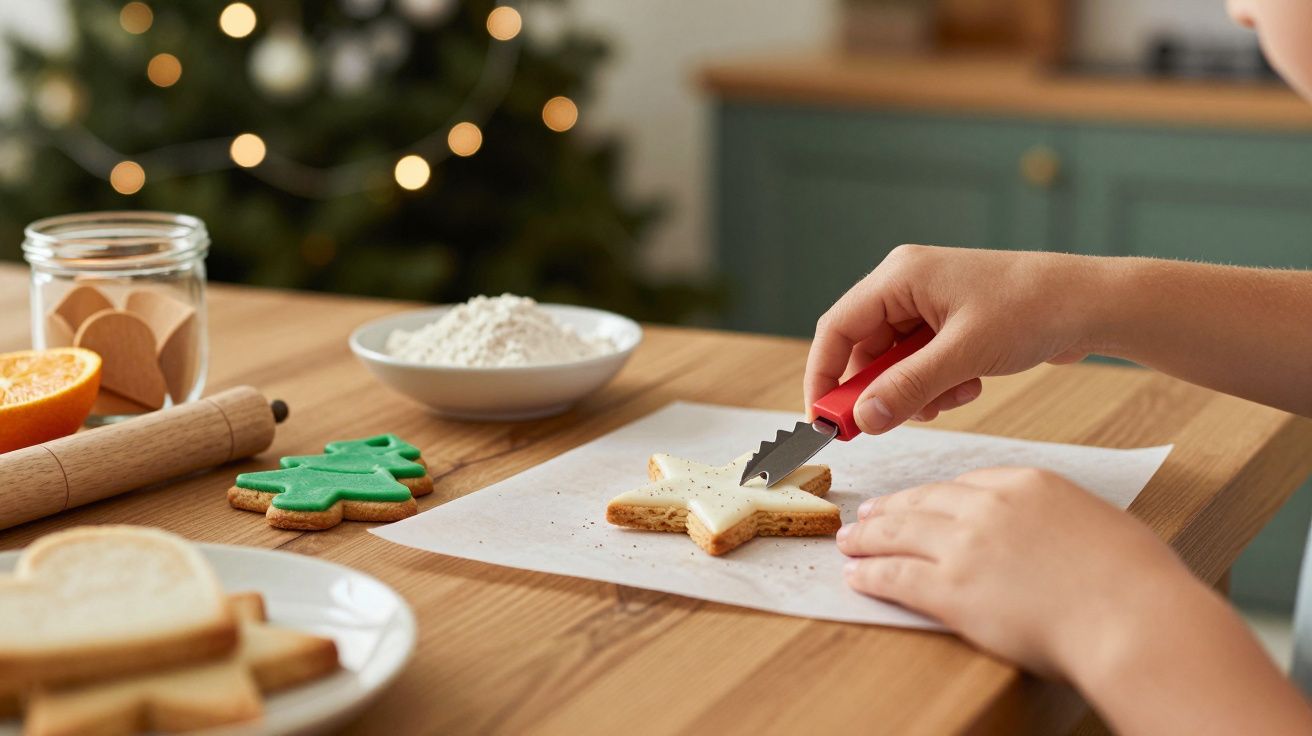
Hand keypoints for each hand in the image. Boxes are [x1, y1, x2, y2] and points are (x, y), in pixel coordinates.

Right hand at [805, 246, 1113, 433]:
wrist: (1094, 303)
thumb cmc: (1034, 308)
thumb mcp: (964, 355)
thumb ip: (908, 388)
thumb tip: (863, 420)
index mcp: (900, 276)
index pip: (837, 328)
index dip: (824, 376)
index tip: (823, 419)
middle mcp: (907, 285)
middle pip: (865, 349)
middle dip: (880, 389)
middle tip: (887, 422)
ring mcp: (930, 304)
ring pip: (895, 362)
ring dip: (916, 390)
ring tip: (953, 396)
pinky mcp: (951, 323)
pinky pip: (923, 363)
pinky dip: (939, 383)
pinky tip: (971, 385)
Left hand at [836, 466, 1192, 677]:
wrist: (1133, 619)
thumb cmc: (1137, 583)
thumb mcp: (1100, 524)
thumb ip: (1062, 521)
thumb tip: (1056, 536)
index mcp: (1029, 483)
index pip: (967, 483)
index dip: (936, 494)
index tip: (921, 499)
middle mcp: (989, 506)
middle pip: (924, 501)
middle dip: (891, 508)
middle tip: (868, 514)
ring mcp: (966, 545)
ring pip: (899, 533)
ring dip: (868, 538)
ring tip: (849, 541)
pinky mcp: (951, 589)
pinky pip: (897, 577)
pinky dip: (871, 575)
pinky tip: (857, 578)